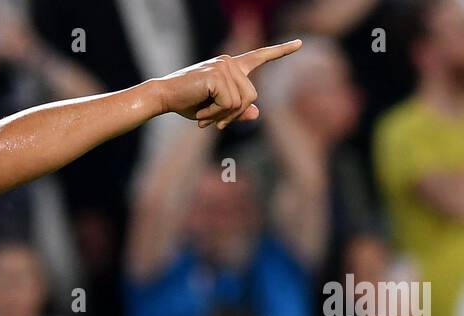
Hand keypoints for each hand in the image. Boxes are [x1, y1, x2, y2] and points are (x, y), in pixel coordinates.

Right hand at [154, 40, 302, 129]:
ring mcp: (224, 66)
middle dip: (235, 115)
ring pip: (241, 102)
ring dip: (223, 117)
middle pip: (252, 95)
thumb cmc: (187, 103)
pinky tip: (201, 114)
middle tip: (215, 124)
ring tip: (204, 117)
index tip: (300, 44)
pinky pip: (229, 104)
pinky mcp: (217, 75)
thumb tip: (257, 114)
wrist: (164, 97)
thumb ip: (236, 111)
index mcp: (231, 66)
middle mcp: (230, 62)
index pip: (260, 57)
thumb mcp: (216, 110)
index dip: (281, 52)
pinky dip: (215, 115)